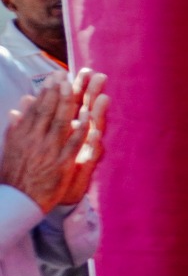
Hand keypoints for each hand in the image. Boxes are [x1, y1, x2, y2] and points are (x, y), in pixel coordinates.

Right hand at [1, 71, 107, 212]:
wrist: (19, 201)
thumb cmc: (16, 175)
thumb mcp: (11, 149)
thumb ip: (16, 129)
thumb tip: (18, 110)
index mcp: (22, 136)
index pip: (36, 110)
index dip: (45, 92)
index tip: (53, 78)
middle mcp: (35, 141)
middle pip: (47, 112)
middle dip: (56, 92)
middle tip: (65, 74)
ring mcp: (49, 152)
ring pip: (60, 123)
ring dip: (67, 104)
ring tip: (74, 86)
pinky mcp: (62, 164)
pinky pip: (73, 144)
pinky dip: (80, 130)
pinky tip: (88, 117)